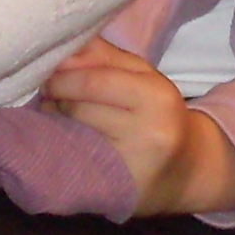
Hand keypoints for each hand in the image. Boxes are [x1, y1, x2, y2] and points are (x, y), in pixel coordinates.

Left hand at [42, 38, 234, 216]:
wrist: (188, 170)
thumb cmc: (158, 116)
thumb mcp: (143, 78)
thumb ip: (105, 57)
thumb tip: (63, 48)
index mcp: (157, 95)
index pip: (97, 79)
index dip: (64, 75)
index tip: (49, 72)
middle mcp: (150, 129)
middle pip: (82, 105)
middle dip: (55, 95)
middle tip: (46, 92)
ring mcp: (134, 161)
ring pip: (76, 130)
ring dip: (54, 117)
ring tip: (53, 111)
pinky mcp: (119, 185)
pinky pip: (79, 157)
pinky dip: (63, 143)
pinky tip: (62, 136)